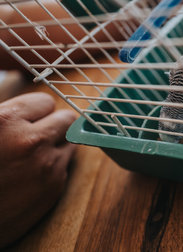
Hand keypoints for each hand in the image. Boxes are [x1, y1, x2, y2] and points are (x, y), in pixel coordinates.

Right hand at [0, 92, 76, 247]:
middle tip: (38, 133)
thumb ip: (8, 115)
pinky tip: (31, 174)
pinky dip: (54, 166)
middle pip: (67, 119)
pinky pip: (65, 165)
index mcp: (6, 121)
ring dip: (56, 144)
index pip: (45, 102)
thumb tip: (28, 110)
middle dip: (54, 124)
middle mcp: (31, 141)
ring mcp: (47, 165)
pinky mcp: (55, 187)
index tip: (29, 118)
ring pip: (70, 142)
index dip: (36, 111)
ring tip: (33, 155)